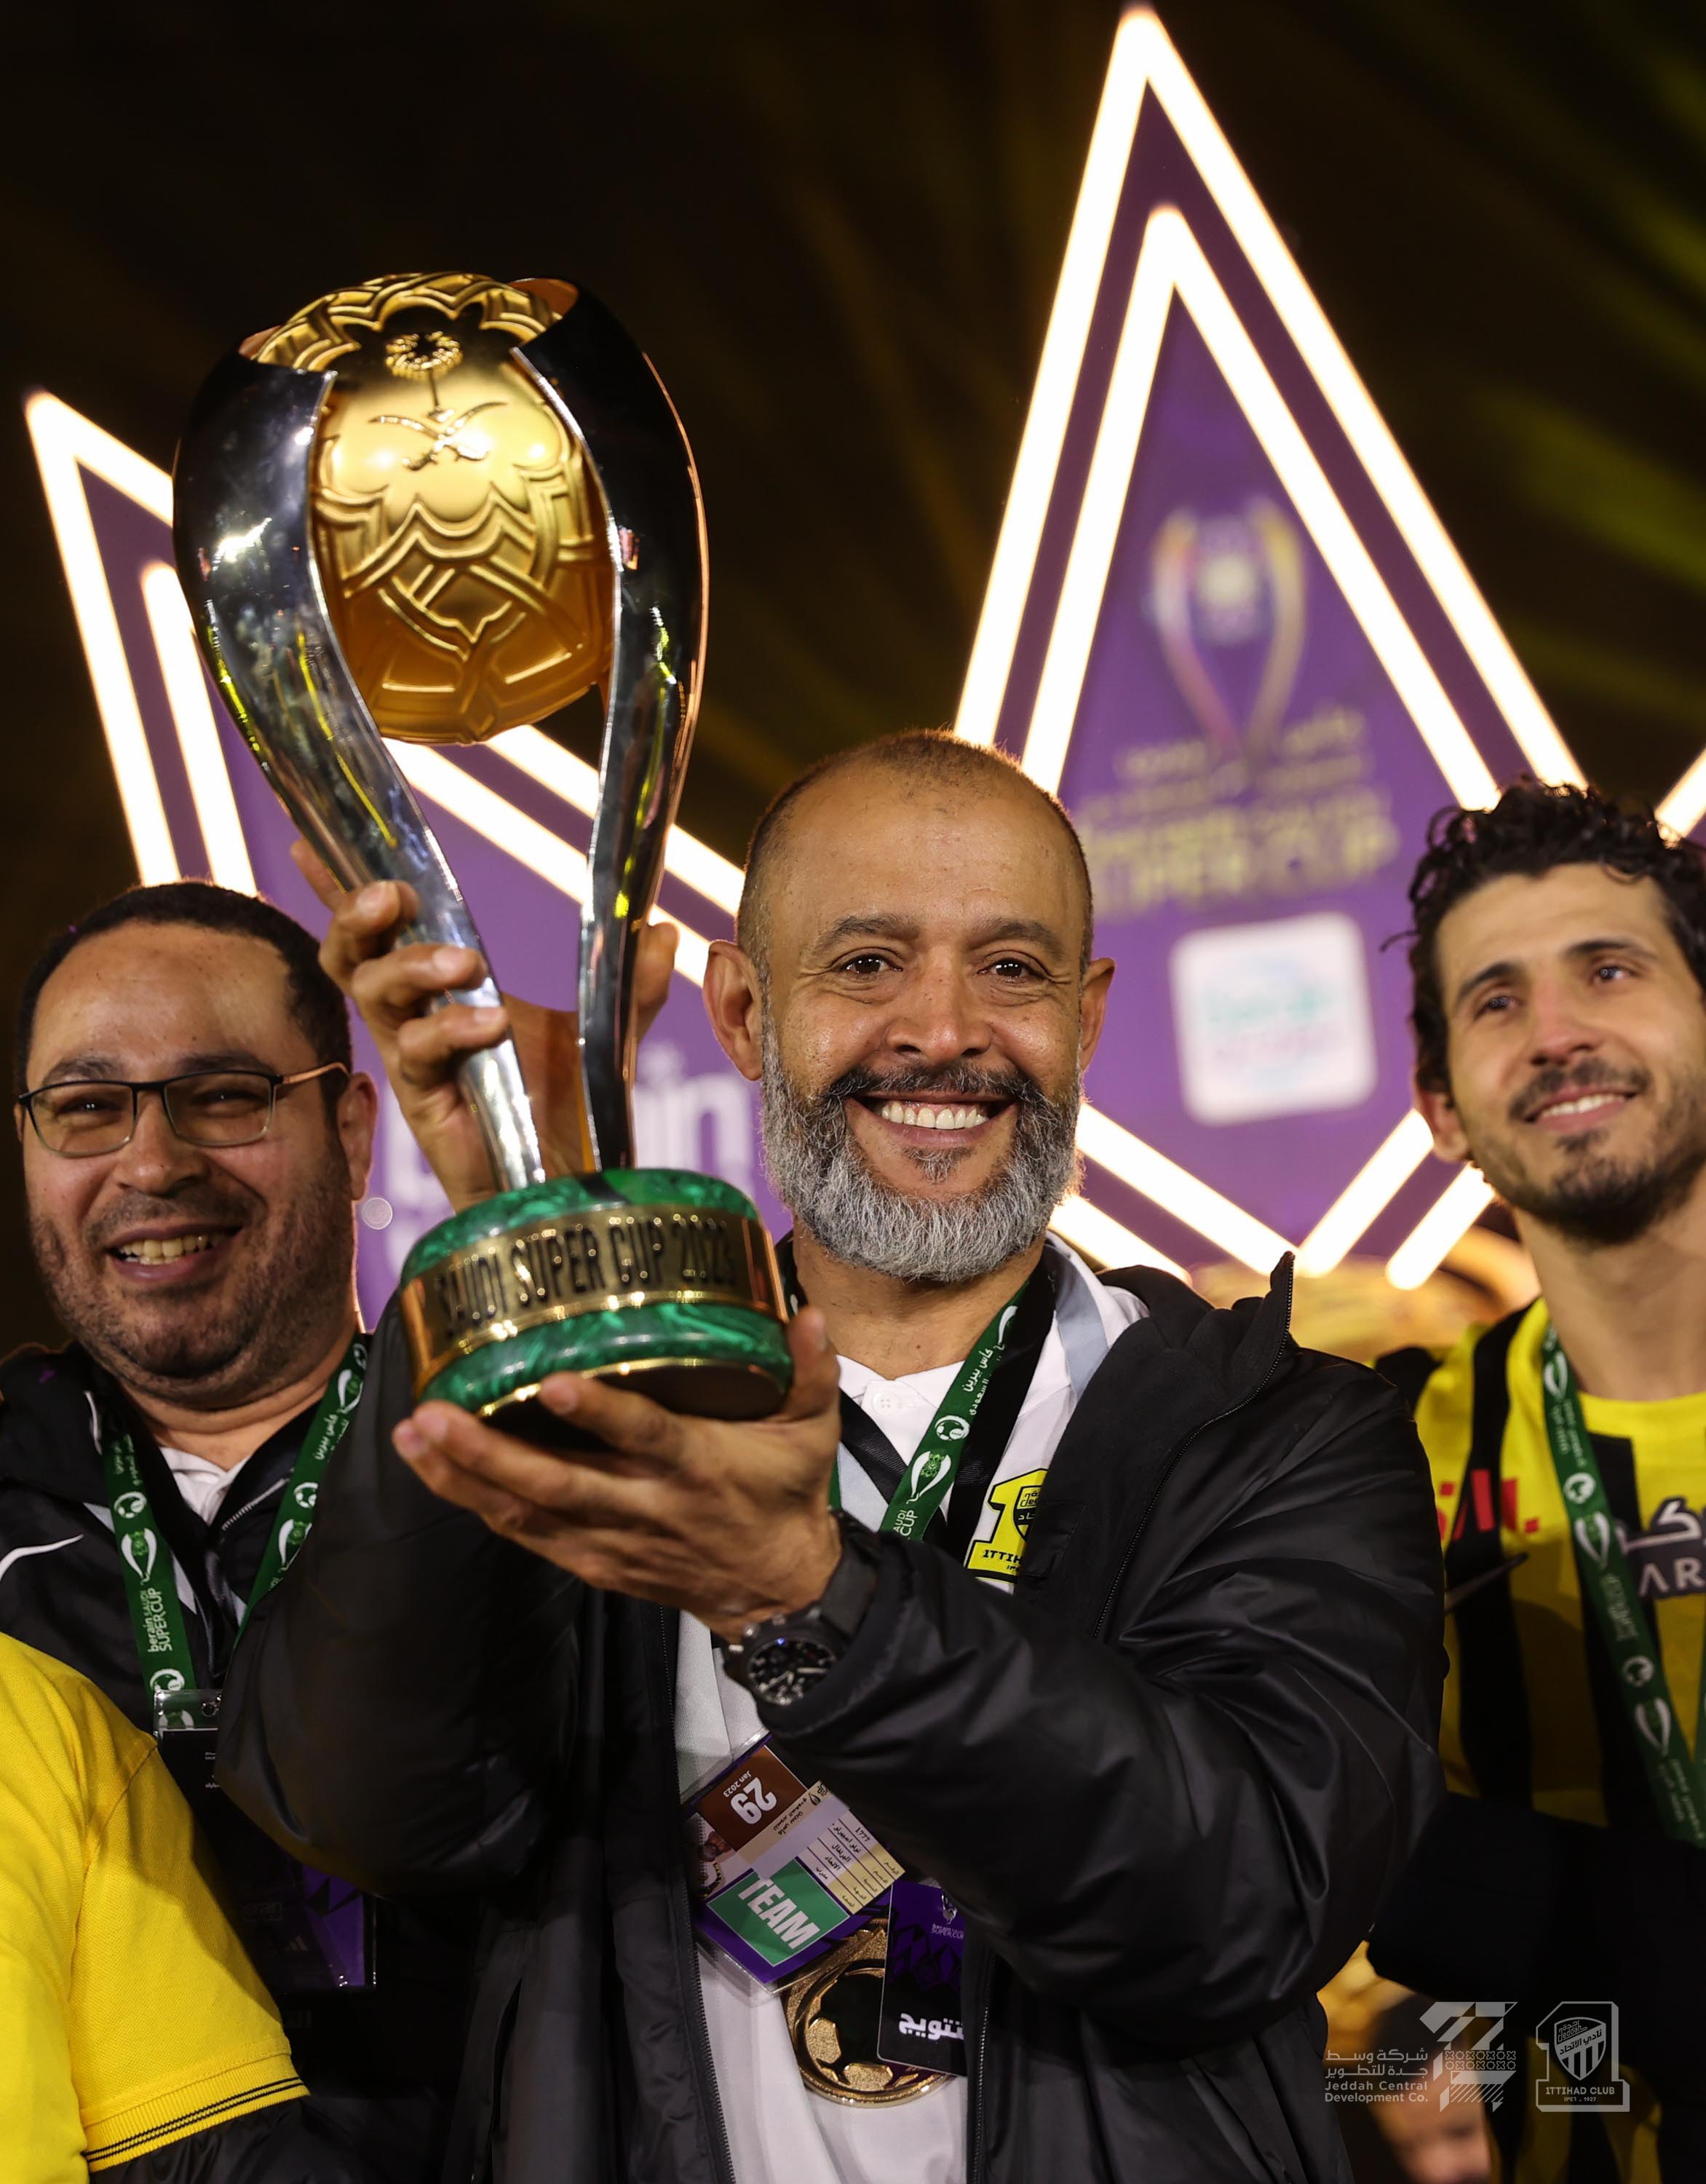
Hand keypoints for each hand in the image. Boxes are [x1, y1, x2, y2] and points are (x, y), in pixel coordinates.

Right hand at [293, 839, 678, 1210]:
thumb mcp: (610, 1033)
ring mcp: (413, 1061)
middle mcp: (415, 1020)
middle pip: (351, 956)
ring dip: (410, 966)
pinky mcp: (422, 1103)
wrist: (570, 1182)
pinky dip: (448, 1030)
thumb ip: (635, 982)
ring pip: (372, 996)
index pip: (384, 930)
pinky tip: (492, 1026)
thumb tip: (664, 928)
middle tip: (393, 893)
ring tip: (463, 962)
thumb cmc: (569, 1107)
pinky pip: (412, 1054)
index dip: (343, 887)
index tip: (315, 839)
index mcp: (443, 991)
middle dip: (357, 917)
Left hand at [391, 1310, 843, 1634]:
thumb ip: (809, 1370)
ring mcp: (611, 1540)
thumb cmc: (786, 1495)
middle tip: (432, 1413)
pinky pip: (524, 1534)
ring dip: (463, 1476)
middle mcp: (645, 1506)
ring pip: (526, 1513)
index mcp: (697, 1467)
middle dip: (488, 1452)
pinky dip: (475, 1503)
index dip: (598, 1414)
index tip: (551, 1382)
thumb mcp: (813, 1431)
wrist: (775, 1592)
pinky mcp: (591, 1561)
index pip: (643, 1437)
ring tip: (412, 1433)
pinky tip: (433, 1469)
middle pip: (557, 1484)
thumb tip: (805, 1309)